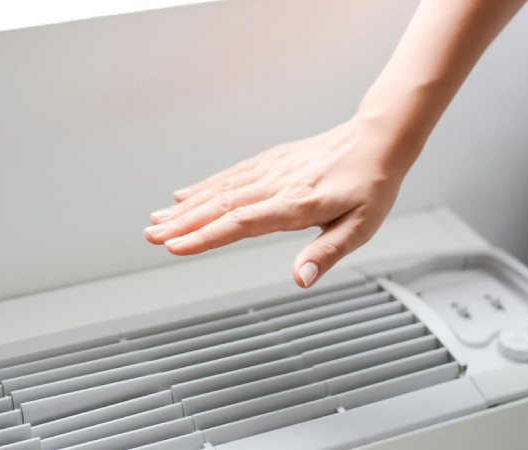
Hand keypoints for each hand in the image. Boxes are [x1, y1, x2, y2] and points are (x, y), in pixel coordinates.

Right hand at [143, 116, 416, 287]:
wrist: (376, 140)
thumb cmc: (370, 186)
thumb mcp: (360, 227)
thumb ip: (326, 253)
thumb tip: (300, 279)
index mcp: (297, 204)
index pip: (242, 223)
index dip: (206, 236)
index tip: (176, 246)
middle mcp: (276, 185)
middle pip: (220, 206)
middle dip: (182, 224)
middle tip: (151, 236)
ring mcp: (268, 170)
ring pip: (218, 190)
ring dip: (185, 207)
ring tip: (156, 221)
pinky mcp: (267, 162)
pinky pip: (229, 175)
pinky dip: (202, 186)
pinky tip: (183, 195)